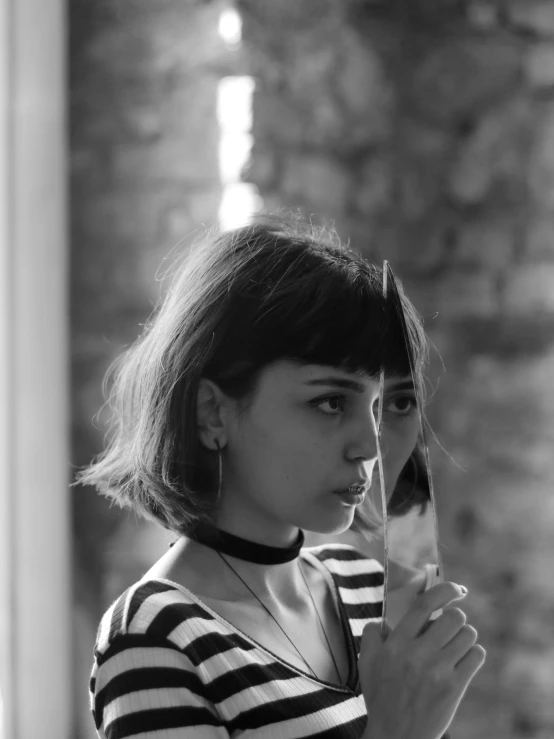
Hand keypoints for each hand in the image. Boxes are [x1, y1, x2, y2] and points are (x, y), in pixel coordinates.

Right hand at [358, 582, 485, 738]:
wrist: (396, 736)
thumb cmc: (381, 697)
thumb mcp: (366, 662)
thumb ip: (372, 633)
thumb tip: (384, 619)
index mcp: (396, 643)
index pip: (424, 605)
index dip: (444, 590)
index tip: (454, 589)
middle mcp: (418, 653)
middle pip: (453, 617)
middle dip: (454, 618)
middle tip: (447, 628)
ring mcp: (438, 671)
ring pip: (468, 634)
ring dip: (464, 636)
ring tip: (454, 646)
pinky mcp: (455, 687)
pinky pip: (476, 655)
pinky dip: (473, 654)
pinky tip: (461, 661)